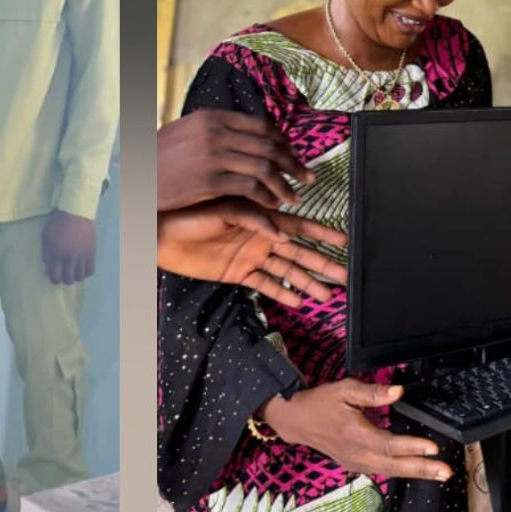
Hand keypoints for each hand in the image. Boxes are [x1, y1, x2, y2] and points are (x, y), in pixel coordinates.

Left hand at [42, 209, 96, 284]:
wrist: (75, 212)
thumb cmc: (58, 224)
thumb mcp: (46, 237)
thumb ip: (45, 255)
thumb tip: (45, 271)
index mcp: (56, 252)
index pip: (55, 276)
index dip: (54, 279)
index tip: (55, 276)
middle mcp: (69, 256)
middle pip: (68, 279)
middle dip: (65, 279)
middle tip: (64, 274)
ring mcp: (81, 255)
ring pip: (79, 278)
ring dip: (75, 277)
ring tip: (73, 271)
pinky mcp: (91, 253)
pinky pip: (90, 271)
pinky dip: (86, 272)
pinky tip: (82, 268)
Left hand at [157, 200, 346, 301]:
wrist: (163, 235)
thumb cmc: (191, 214)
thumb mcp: (223, 210)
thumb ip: (253, 218)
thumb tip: (282, 234)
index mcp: (259, 218)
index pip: (296, 226)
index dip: (320, 233)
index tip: (344, 240)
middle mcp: (259, 238)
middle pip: (297, 252)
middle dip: (321, 263)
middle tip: (346, 275)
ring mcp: (250, 257)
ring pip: (285, 271)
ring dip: (306, 282)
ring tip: (329, 296)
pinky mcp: (237, 273)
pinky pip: (264, 284)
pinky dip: (281, 293)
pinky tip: (299, 301)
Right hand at [158, 107, 307, 211]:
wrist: (137, 178)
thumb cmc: (160, 158)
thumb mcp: (186, 131)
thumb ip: (216, 130)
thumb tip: (245, 135)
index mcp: (211, 117)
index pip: (260, 126)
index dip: (283, 142)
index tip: (294, 155)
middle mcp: (215, 132)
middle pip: (268, 145)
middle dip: (293, 162)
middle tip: (307, 176)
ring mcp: (213, 156)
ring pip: (264, 167)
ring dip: (285, 183)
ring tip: (294, 197)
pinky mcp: (211, 182)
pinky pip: (251, 188)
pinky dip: (267, 197)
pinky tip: (273, 205)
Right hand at [270, 379, 452, 482]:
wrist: (297, 420)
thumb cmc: (320, 403)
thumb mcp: (344, 390)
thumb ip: (372, 393)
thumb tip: (398, 392)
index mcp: (355, 434)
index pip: (389, 445)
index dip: (412, 447)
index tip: (433, 447)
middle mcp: (358, 454)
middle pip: (395, 466)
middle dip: (423, 469)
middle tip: (445, 471)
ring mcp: (357, 463)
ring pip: (391, 472)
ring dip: (416, 473)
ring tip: (438, 473)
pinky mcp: (356, 465)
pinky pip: (383, 471)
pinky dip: (401, 471)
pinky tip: (416, 470)